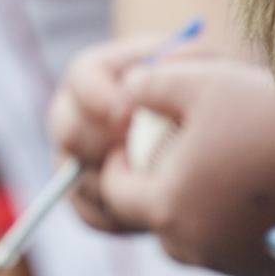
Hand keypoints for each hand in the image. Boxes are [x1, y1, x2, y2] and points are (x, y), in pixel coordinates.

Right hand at [46, 29, 191, 228]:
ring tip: (147, 184)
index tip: (124, 113)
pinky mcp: (93, 199)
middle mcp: (80, 115)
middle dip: (98, 143)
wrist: (207, 130)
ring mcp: (82, 159)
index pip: (81, 76)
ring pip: (76, 176)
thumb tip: (160, 71)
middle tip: (131, 154)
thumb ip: (183, 59)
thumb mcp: (202, 65)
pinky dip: (116, 216)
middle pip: (67, 128)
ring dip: (111, 183)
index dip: (95, 96)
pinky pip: (91, 214)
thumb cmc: (204, 89)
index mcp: (101, 74)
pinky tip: (148, 213)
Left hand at [81, 54, 274, 275]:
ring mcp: (230, 264)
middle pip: (153, 217)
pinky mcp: (263, 273)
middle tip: (173, 150)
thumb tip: (126, 88)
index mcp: (166, 207)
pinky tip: (250, 189)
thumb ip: (148, 84)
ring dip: (192, 206)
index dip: (114, 162)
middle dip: (154, 185)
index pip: (113, 191)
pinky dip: (228, 223)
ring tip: (213, 166)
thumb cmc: (267, 120)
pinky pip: (228, 248)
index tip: (129, 138)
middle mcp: (192, 247)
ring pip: (190, 235)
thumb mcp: (200, 83)